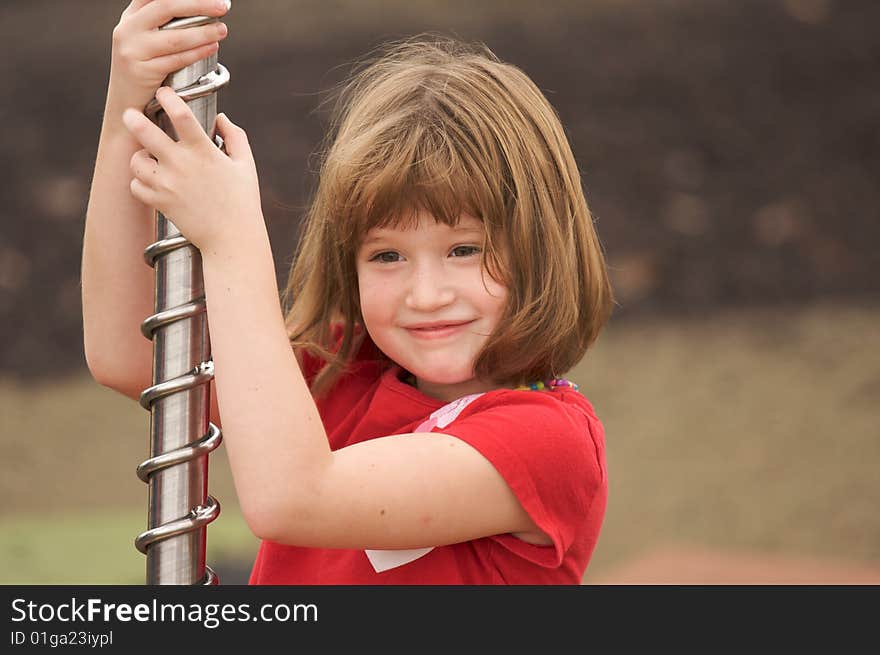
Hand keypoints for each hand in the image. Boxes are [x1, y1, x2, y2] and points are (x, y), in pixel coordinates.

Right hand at [110, 0, 229, 110]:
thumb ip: (161, 22)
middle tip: (222, 6)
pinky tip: (212, 47)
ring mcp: (133, 50)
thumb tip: (199, 9)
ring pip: (175, 37)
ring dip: (204, 32)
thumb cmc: (142, 70)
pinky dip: (197, 53)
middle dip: (199, 4)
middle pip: (166, 7)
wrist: (125, 104)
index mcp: (131, 17)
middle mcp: (128, 29)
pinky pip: (176, 59)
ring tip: (222, 30)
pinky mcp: (142, 71)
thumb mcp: (143, 39)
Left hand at [123, 87, 262, 252]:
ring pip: (135, 161)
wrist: (232, 238)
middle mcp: (181, 165)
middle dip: (133, 118)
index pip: (180, 115)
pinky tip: (151, 181)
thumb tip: (220, 117)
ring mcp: (167, 185)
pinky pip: (136, 186)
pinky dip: (140, 182)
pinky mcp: (160, 203)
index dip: (168, 97)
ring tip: (147, 157)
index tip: (163, 92)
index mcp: (203, 152)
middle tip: (131, 114)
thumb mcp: (245, 165)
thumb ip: (235, 136)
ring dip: (138, 156)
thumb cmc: (242, 201)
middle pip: (145, 132)